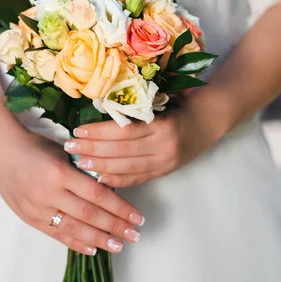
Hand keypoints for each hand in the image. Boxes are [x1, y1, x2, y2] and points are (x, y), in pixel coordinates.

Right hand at [0, 124, 144, 255]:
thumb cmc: (34, 147)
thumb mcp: (62, 152)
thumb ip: (82, 172)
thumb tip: (108, 192)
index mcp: (60, 172)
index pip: (98, 195)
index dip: (120, 209)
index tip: (137, 217)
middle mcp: (49, 193)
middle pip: (89, 215)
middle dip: (115, 227)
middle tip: (135, 235)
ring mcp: (37, 208)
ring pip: (74, 229)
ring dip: (99, 239)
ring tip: (118, 246)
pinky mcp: (29, 218)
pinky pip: (57, 234)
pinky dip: (76, 243)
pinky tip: (93, 249)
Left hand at [64, 106, 216, 187]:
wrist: (209, 120)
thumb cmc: (182, 104)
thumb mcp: (161, 101)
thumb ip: (136, 109)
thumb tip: (100, 111)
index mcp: (161, 125)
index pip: (123, 132)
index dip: (98, 133)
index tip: (78, 130)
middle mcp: (163, 147)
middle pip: (121, 151)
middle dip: (93, 150)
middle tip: (70, 146)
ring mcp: (165, 162)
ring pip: (127, 168)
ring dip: (101, 166)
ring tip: (80, 162)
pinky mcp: (165, 172)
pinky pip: (137, 179)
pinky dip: (117, 180)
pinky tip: (100, 177)